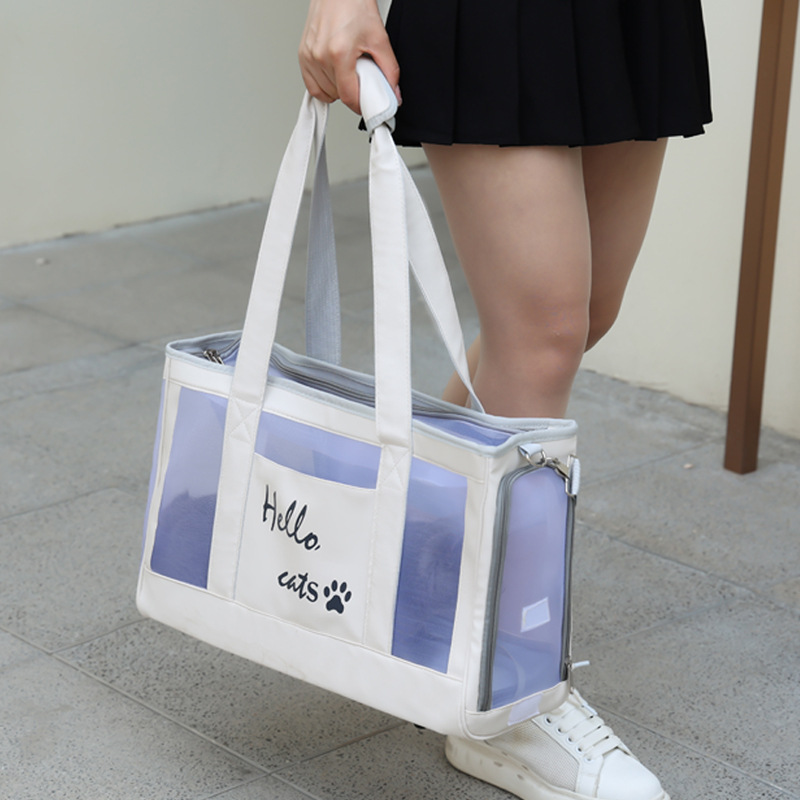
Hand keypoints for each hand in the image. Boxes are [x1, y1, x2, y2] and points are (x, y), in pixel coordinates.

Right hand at [299, 0, 400, 114]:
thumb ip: (389, 71)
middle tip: (361, 78)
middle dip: (352, 92)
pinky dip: (325, 86)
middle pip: (337, 95)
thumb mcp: (379, 38)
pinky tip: (335, 76)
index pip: (348, 96)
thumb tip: (392, 94)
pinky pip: (312, 86)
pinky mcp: (302, 55)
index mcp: (338, 52)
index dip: (360, 105)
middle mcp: (319, 55)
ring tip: (348, 70)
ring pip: (325, 92)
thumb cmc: (354, 5)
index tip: (368, 105)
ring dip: (338, 89)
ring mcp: (308, 56)